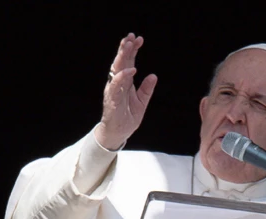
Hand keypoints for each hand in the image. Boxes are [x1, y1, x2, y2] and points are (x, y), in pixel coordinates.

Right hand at [95, 33, 157, 149]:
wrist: (118, 133)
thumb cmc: (128, 117)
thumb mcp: (142, 102)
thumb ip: (147, 89)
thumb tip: (153, 75)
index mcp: (125, 82)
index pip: (128, 62)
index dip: (133, 50)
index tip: (139, 39)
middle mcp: (117, 83)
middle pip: (121, 62)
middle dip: (126, 48)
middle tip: (132, 36)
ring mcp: (113, 90)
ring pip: (117, 69)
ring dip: (122, 56)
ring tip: (128, 45)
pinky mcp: (112, 99)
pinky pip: (116, 85)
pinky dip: (123, 76)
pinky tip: (132, 69)